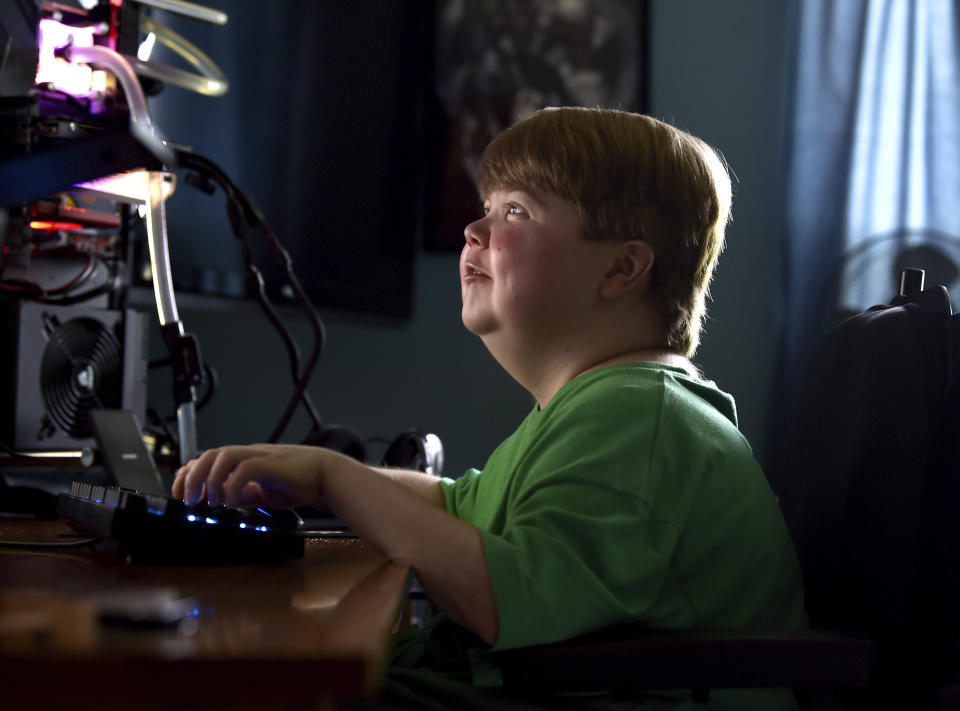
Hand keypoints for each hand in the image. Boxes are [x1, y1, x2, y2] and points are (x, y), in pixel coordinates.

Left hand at [172, 444, 327, 508]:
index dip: (188, 474)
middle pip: (210, 454)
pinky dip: (233, 485)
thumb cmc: (298, 482)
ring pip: (224, 455)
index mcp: (245, 459)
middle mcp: (249, 454)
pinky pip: (246, 468)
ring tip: (210, 501)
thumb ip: (245, 494)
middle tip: (191, 500)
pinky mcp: (273, 464)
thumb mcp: (264, 492)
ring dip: (210, 478)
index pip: (207, 459)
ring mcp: (260, 456)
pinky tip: (233, 501)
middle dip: (194, 477)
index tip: (180, 495)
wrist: (327, 475)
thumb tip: (224, 502)